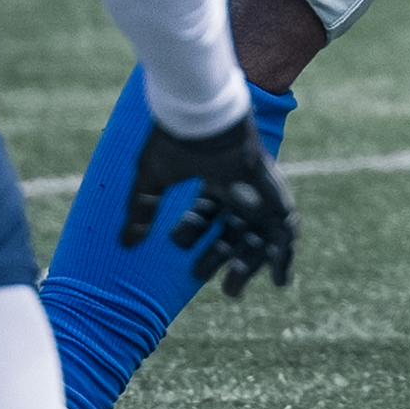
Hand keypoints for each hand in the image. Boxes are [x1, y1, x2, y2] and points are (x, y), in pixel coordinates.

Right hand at [117, 116, 296, 297]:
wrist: (204, 117)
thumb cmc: (178, 140)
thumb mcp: (153, 178)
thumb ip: (140, 210)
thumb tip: (124, 243)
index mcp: (212, 179)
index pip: (206, 215)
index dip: (192, 235)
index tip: (177, 250)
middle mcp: (238, 186)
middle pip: (231, 230)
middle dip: (215, 257)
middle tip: (198, 275)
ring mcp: (258, 191)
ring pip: (258, 236)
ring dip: (248, 264)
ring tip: (231, 291)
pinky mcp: (275, 196)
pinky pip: (286, 232)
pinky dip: (284, 257)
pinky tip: (279, 281)